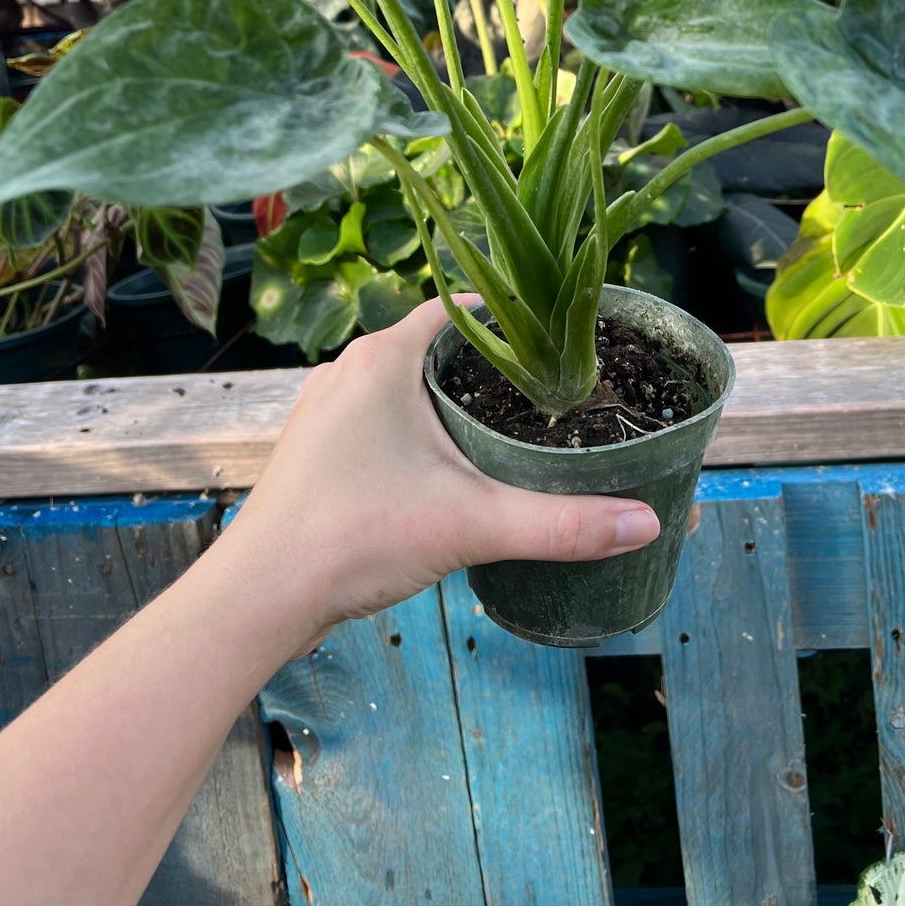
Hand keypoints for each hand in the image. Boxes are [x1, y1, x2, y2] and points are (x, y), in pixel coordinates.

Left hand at [211, 299, 658, 657]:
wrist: (259, 596)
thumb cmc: (355, 537)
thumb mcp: (471, 524)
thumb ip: (561, 522)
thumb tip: (644, 520)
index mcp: (382, 358)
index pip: (459, 309)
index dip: (511, 319)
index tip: (558, 340)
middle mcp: (348, 370)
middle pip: (434, 347)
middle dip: (489, 367)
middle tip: (547, 392)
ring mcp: (325, 410)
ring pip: (402, 384)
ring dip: (448, 401)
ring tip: (507, 428)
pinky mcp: (314, 450)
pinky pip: (377, 417)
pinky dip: (415, 430)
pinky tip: (446, 469)